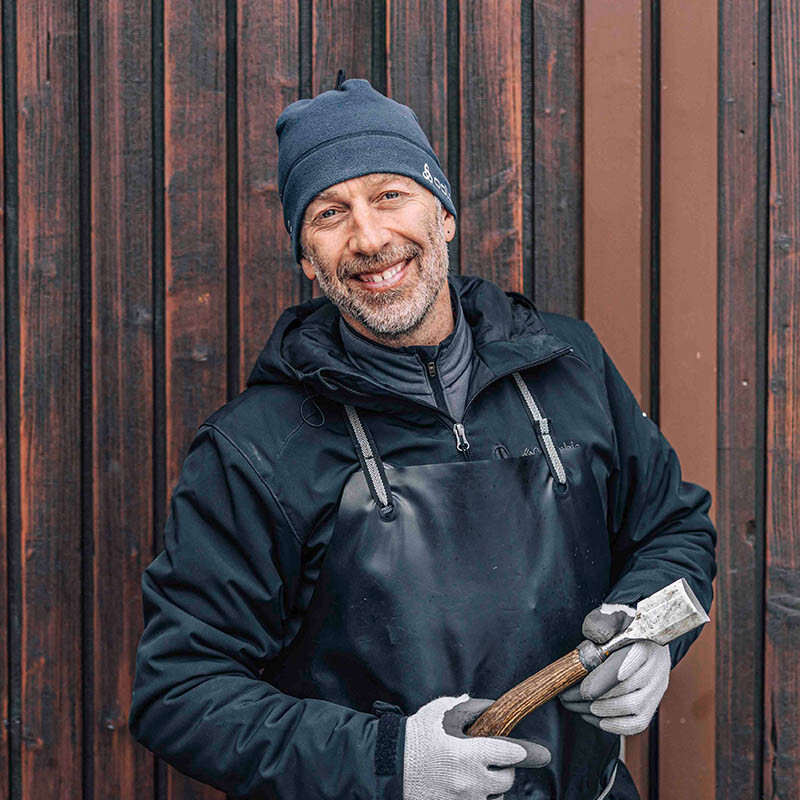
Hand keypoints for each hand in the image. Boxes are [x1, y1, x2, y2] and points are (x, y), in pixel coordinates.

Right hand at [403, 693, 550, 799]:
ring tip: (477, 774)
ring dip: (492, 788)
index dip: (525, 752)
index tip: (537, 754)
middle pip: (506, 780)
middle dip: (504, 768)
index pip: (510, 754)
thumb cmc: (414, 736)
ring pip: (494, 798)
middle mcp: (469, 781)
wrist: (389, 766)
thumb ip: (467, 707)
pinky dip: (479, 798)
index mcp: (468, 753)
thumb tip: (488, 707)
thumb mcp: (440, 711)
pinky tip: (470, 788)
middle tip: (495, 760)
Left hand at [558, 603, 670, 735]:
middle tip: (567, 696)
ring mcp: (656, 690)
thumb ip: (600, 622)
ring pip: (630, 710)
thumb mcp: (610, 614)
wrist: (641, 635)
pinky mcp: (652, 707)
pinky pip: (634, 725)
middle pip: (625, 692)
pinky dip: (611, 724)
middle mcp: (656, 670)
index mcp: (644, 646)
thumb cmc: (622, 626)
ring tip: (574, 704)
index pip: (624, 669)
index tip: (579, 686)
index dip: (599, 681)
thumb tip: (595, 637)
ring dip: (598, 711)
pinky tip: (591, 715)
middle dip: (591, 698)